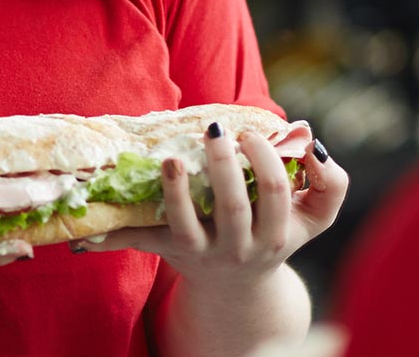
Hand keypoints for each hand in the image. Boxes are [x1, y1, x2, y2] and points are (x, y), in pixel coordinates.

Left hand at [76, 124, 347, 288]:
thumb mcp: (316, 216)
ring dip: (176, 191)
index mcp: (275, 234)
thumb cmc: (278, 232)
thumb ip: (332, 183)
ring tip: (172, 160)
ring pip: (186, 225)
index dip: (265, 158)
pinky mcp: (169, 251)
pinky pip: (139, 242)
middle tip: (216, 130)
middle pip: (233, 206)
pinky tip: (86, 228)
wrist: (240, 287)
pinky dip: (110, 236)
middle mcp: (239, 248)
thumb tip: (315, 146)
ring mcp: (201, 252)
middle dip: (224, 164)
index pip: (273, 192)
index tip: (252, 133)